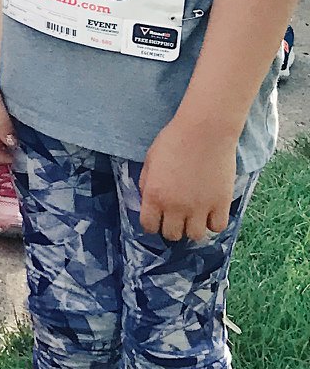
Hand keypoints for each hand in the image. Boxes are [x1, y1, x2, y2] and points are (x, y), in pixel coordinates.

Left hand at [140, 115, 238, 241]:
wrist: (205, 132)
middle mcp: (175, 206)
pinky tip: (210, 213)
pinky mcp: (221, 204)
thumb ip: (147, 183)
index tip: (157, 219)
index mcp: (154, 195)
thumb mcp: (150, 161)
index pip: (149, 226)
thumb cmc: (174, 141)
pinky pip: (217, 227)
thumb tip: (148, 200)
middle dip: (171, 228)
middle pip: (172, 235)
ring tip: (194, 217)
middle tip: (176, 217)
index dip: (152, 224)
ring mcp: (200, 208)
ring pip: (195, 236)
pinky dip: (213, 223)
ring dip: (192, 228)